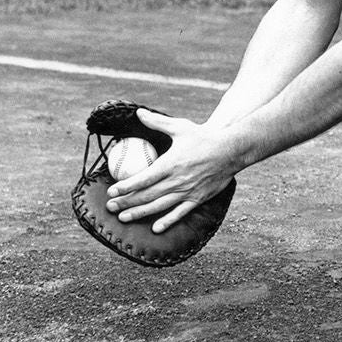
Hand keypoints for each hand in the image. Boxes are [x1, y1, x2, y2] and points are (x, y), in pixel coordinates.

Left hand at [106, 108, 238, 232]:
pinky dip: (167, 221)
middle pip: (147, 195)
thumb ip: (158, 122)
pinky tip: (155, 228)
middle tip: (110, 206)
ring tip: (124, 217)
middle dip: (126, 201)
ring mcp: (187, 191)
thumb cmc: (204, 137)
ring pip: (159, 206)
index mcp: (171, 163)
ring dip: (140, 212)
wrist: (232, 150)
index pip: (143, 178)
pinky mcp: (197, 198)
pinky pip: (180, 213)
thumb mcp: (180, 127)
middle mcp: (177, 180)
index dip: (126, 186)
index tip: (111, 190)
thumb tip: (139, 113)